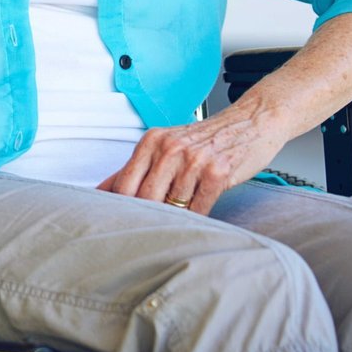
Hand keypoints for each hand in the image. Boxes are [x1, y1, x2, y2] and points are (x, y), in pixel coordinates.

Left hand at [97, 105, 288, 214]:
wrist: (250, 122)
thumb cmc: (205, 139)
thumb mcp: (166, 145)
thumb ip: (136, 167)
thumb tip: (101, 191)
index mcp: (152, 141)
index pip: (124, 183)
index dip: (121, 206)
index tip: (121, 220)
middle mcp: (170, 148)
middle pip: (145, 197)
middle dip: (146, 216)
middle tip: (148, 228)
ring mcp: (194, 160)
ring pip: (173, 205)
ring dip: (174, 218)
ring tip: (176, 221)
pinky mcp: (218, 173)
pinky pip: (199, 208)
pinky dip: (195, 218)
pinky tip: (196, 216)